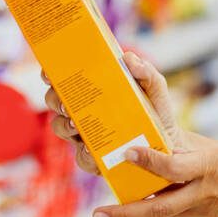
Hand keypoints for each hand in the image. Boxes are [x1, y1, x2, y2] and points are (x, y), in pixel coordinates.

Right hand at [44, 50, 213, 174]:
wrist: (168, 145)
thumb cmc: (156, 112)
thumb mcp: (155, 89)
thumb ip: (146, 72)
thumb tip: (128, 58)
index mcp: (95, 92)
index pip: (66, 80)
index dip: (52, 75)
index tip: (49, 74)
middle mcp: (84, 112)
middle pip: (56, 102)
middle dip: (54, 100)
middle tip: (63, 102)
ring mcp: (85, 135)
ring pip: (61, 128)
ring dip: (63, 125)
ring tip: (75, 125)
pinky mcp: (94, 158)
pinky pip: (81, 158)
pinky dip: (85, 154)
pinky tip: (92, 151)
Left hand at [91, 144, 217, 216]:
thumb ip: (200, 152)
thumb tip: (169, 146)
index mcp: (213, 167)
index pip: (176, 167)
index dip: (151, 162)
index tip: (129, 152)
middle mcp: (205, 191)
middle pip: (161, 206)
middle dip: (128, 211)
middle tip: (99, 213)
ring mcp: (206, 209)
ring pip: (163, 214)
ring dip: (132, 214)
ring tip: (104, 215)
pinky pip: (177, 212)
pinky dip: (157, 207)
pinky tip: (135, 207)